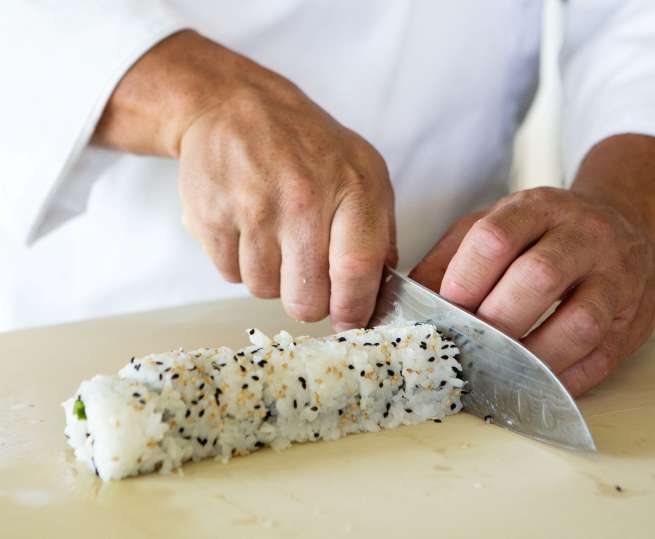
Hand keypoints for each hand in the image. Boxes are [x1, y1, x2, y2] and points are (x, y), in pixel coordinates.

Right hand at [93, 31, 396, 329]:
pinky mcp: (211, 218)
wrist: (233, 106)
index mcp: (351, 188)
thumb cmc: (305, 143)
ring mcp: (252, 209)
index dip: (354, 310)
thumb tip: (379, 288)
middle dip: (309, 300)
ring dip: (271, 277)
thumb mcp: (363, 170)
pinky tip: (246, 228)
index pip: (357, 272)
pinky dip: (239, 263)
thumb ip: (380, 230)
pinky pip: (230, 276)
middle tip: (307, 277)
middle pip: (306, 300)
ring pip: (264, 292)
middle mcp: (303, 199)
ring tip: (273, 236)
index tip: (350, 319)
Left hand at [412, 188, 654, 395]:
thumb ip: (450, 258)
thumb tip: (405, 304)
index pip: (495, 238)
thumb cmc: (545, 233)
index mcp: (538, 207)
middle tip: (470, 344)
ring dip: (532, 356)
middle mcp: (583, 236)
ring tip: (501, 370)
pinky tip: (535, 382)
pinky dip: (564, 378)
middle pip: (537, 278)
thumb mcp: (496, 225)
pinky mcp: (634, 319)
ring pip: (579, 322)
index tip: (445, 310)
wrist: (627, 226)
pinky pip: (601, 356)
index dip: (464, 280)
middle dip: (495, 321)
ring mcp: (615, 277)